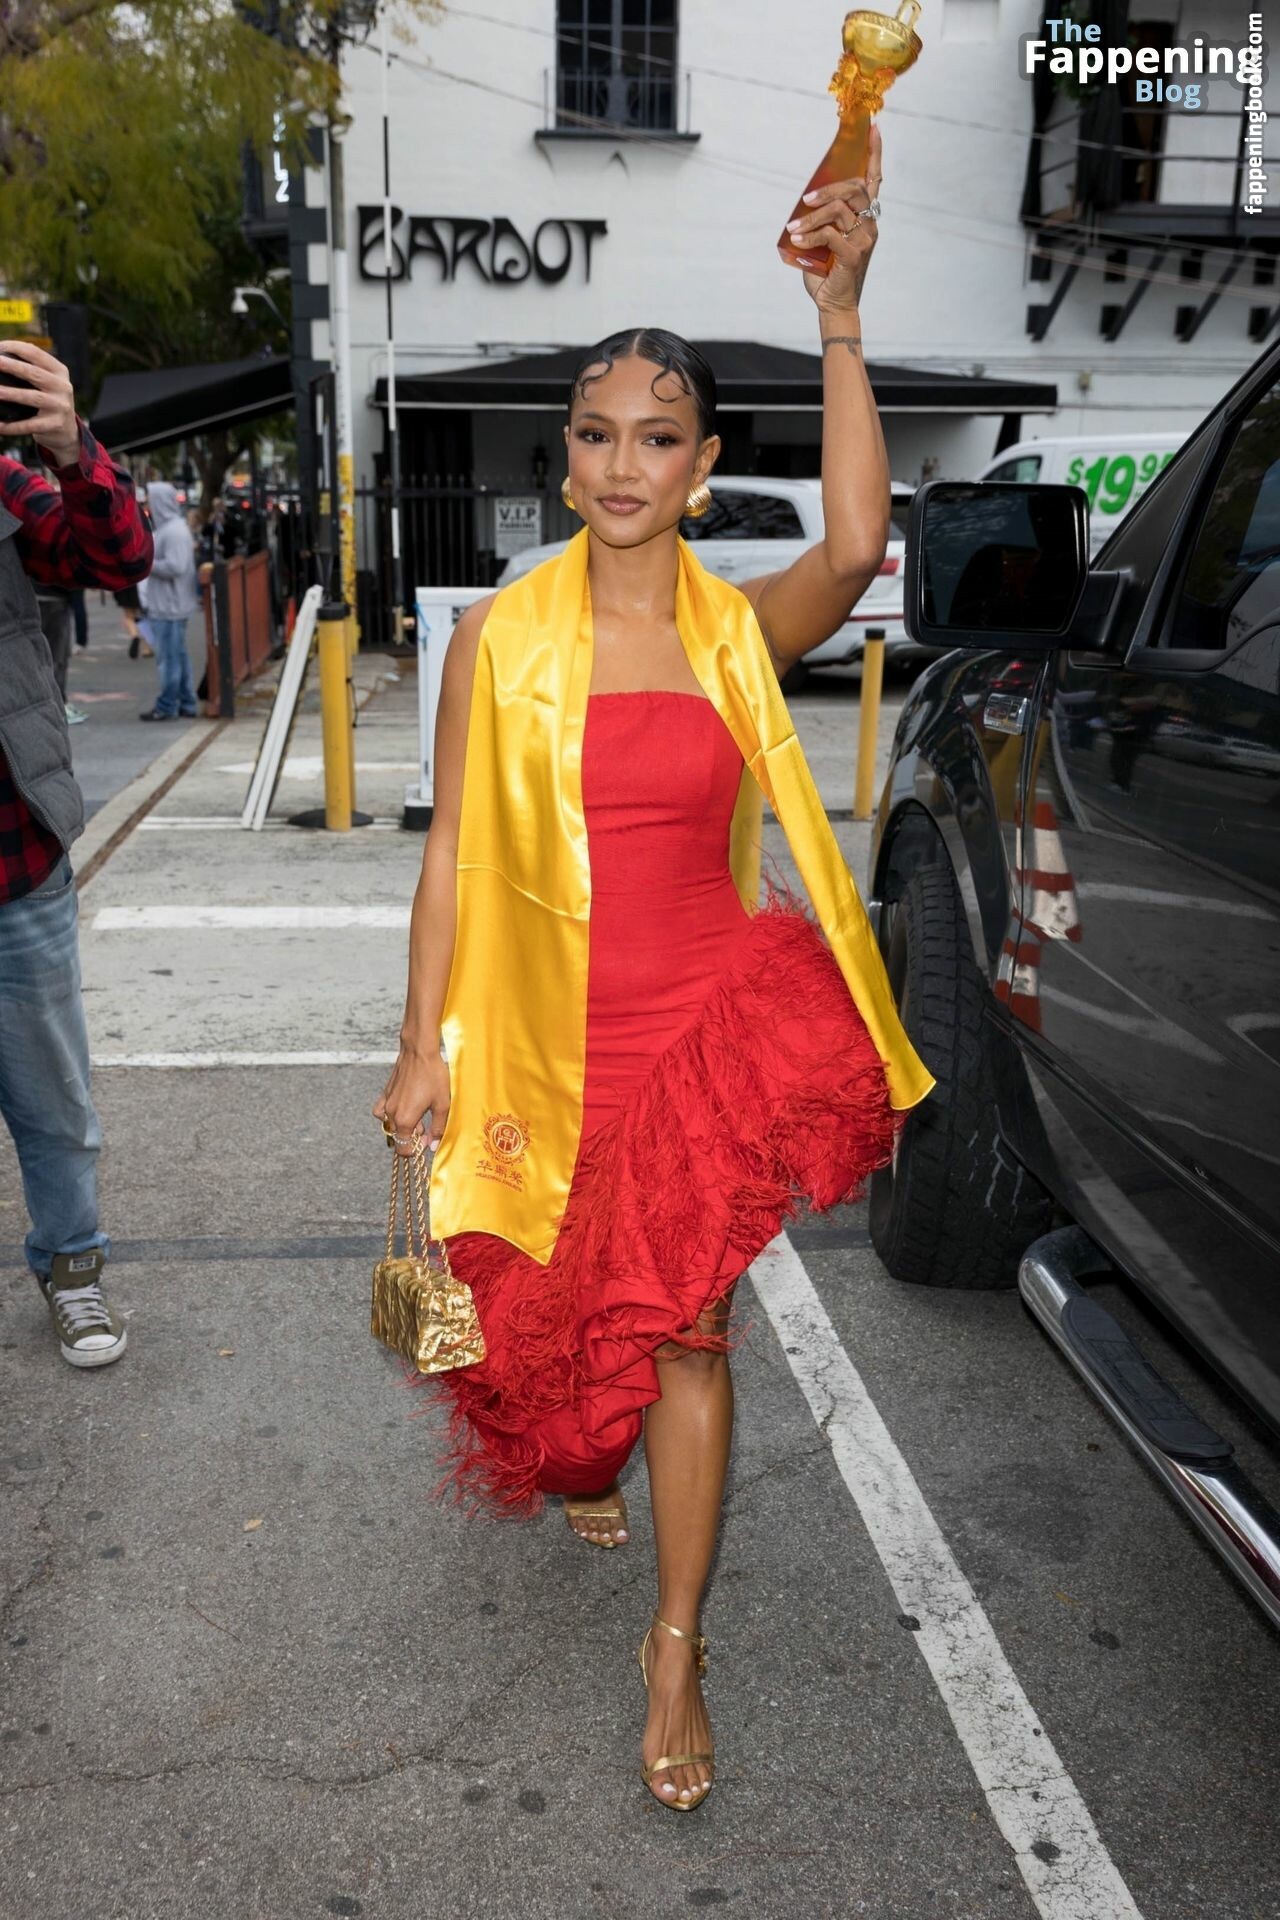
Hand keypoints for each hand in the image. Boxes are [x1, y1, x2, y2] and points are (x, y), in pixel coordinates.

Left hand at [0, 339, 79, 466]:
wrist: (67, 430)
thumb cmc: (49, 399)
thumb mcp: (49, 381)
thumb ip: (34, 367)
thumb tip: (5, 351)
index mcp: (59, 371)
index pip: (36, 354)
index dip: (17, 348)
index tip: (0, 346)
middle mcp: (62, 387)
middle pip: (35, 373)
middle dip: (13, 367)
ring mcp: (60, 406)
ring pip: (32, 398)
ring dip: (11, 394)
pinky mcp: (55, 424)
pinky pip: (30, 425)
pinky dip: (13, 426)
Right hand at [373, 1044, 450, 1156]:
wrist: (419, 1052)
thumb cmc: (433, 1076)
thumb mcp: (443, 1105)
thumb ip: (437, 1128)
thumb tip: (433, 1146)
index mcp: (405, 1120)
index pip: (403, 1149)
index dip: (414, 1151)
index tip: (425, 1144)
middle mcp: (392, 1114)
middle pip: (398, 1137)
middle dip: (412, 1138)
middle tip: (427, 1128)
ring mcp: (386, 1103)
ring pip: (390, 1125)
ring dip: (402, 1126)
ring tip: (417, 1118)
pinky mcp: (385, 1093)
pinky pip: (381, 1112)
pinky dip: (389, 1115)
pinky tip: (401, 1109)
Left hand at [790, 123, 883, 313]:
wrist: (832, 303)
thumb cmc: (826, 271)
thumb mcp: (822, 237)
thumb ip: (820, 217)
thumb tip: (803, 201)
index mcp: (865, 216)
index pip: (874, 179)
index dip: (874, 153)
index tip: (873, 127)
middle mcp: (870, 224)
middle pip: (855, 188)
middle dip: (828, 189)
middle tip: (805, 200)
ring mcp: (865, 239)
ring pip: (840, 210)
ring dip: (811, 217)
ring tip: (793, 230)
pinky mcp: (855, 254)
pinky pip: (831, 233)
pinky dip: (811, 236)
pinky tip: (798, 242)